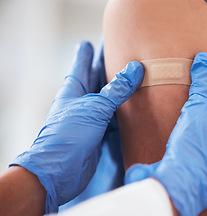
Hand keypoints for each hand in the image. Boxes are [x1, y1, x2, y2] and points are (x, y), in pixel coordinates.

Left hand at [11, 41, 143, 212]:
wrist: (60, 171)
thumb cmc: (69, 135)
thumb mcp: (94, 107)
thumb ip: (116, 90)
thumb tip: (135, 68)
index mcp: (74, 89)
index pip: (82, 64)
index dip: (88, 52)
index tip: (93, 41)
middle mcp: (83, 101)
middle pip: (98, 79)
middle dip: (108, 67)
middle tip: (122, 54)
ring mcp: (92, 118)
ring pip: (110, 99)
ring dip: (121, 90)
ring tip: (135, 77)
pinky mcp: (101, 133)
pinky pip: (116, 117)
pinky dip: (126, 111)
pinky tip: (136, 106)